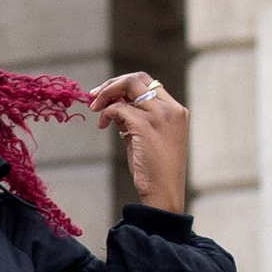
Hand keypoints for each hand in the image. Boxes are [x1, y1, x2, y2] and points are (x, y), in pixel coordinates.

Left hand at [88, 72, 188, 216]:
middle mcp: (171, 109)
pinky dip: (106, 113)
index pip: (149, 83)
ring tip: (96, 110)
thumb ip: (134, 118)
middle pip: (138, 78)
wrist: (164, 193)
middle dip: (113, 84)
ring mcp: (160, 116)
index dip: (124, 84)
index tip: (106, 94)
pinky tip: (102, 125)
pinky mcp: (145, 125)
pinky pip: (118, 108)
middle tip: (94, 96)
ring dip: (107, 95)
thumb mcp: (147, 137)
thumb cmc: (155, 170)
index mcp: (176, 111)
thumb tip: (112, 104)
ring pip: (128, 85)